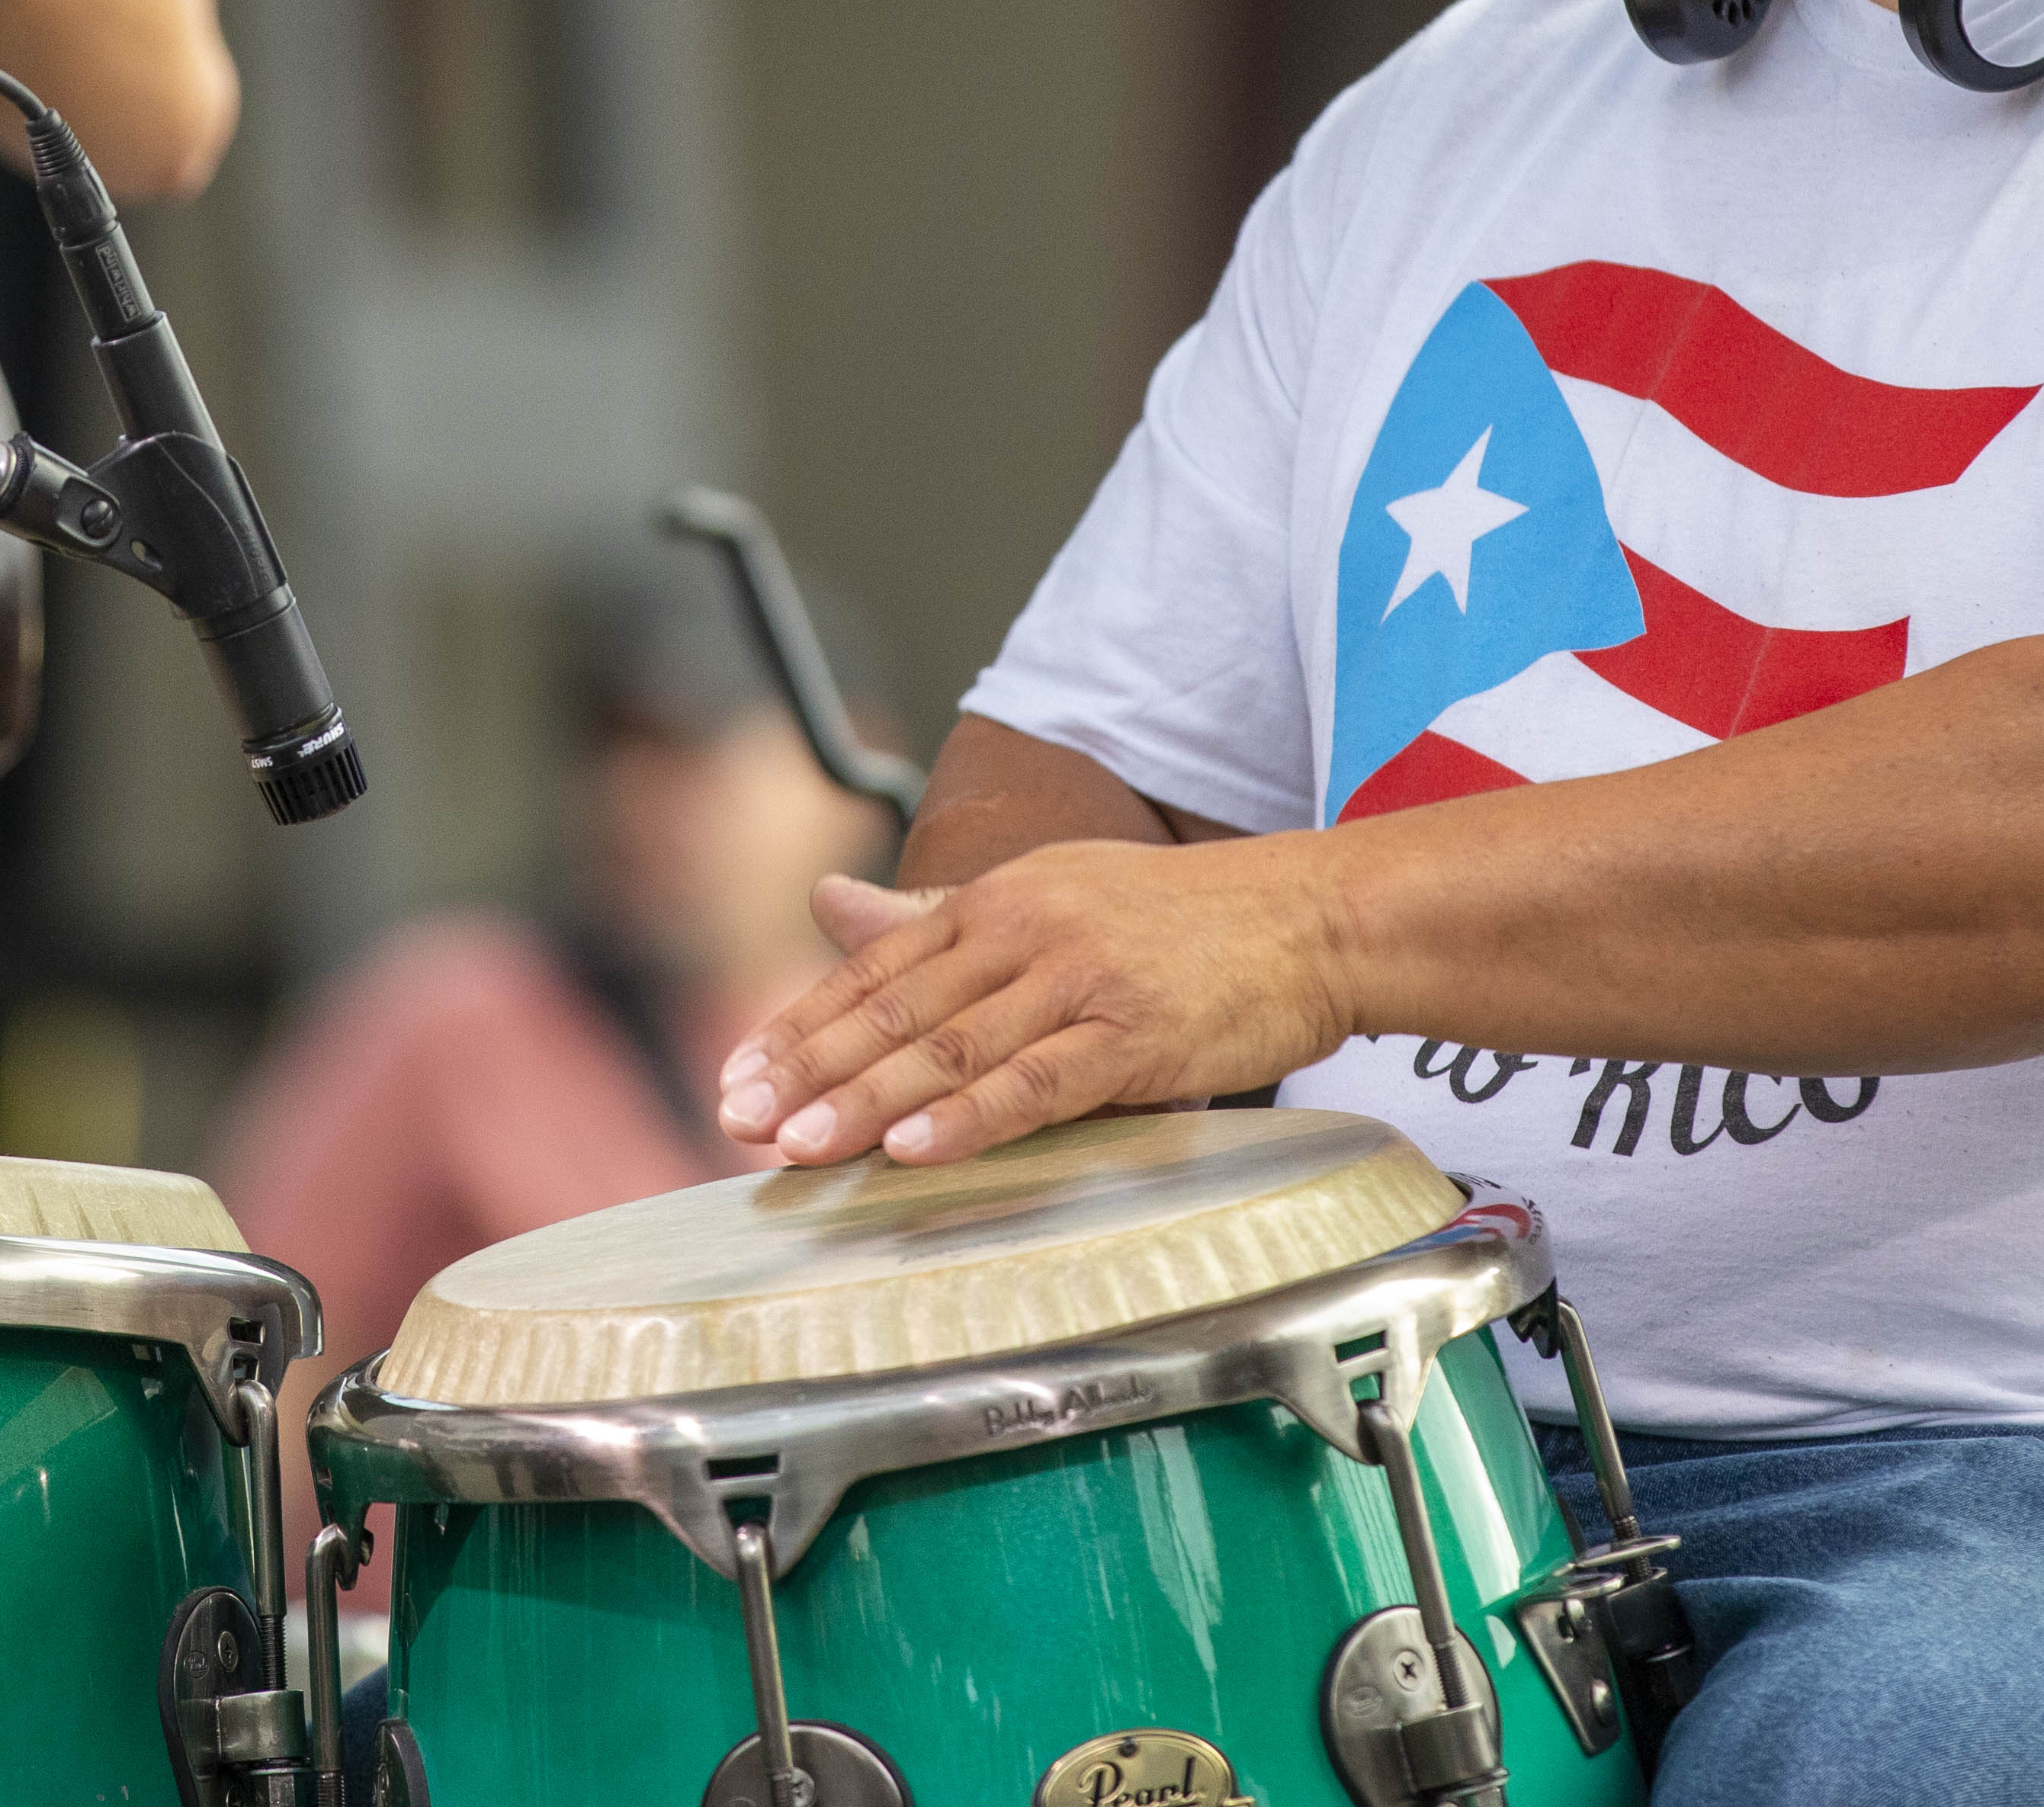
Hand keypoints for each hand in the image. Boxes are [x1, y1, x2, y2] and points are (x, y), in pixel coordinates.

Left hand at [712, 836, 1362, 1166]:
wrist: (1309, 919)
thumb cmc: (1177, 920)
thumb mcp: (1047, 894)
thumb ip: (933, 915)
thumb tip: (826, 900)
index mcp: (996, 901)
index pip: (872, 968)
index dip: (798, 1025)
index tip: (733, 1076)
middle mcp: (1024, 930)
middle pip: (895, 1008)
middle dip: (809, 1069)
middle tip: (738, 1121)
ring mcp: (1079, 980)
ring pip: (953, 1047)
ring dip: (869, 1101)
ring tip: (801, 1147)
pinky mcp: (1134, 1034)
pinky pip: (1038, 1082)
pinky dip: (972, 1118)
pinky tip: (917, 1149)